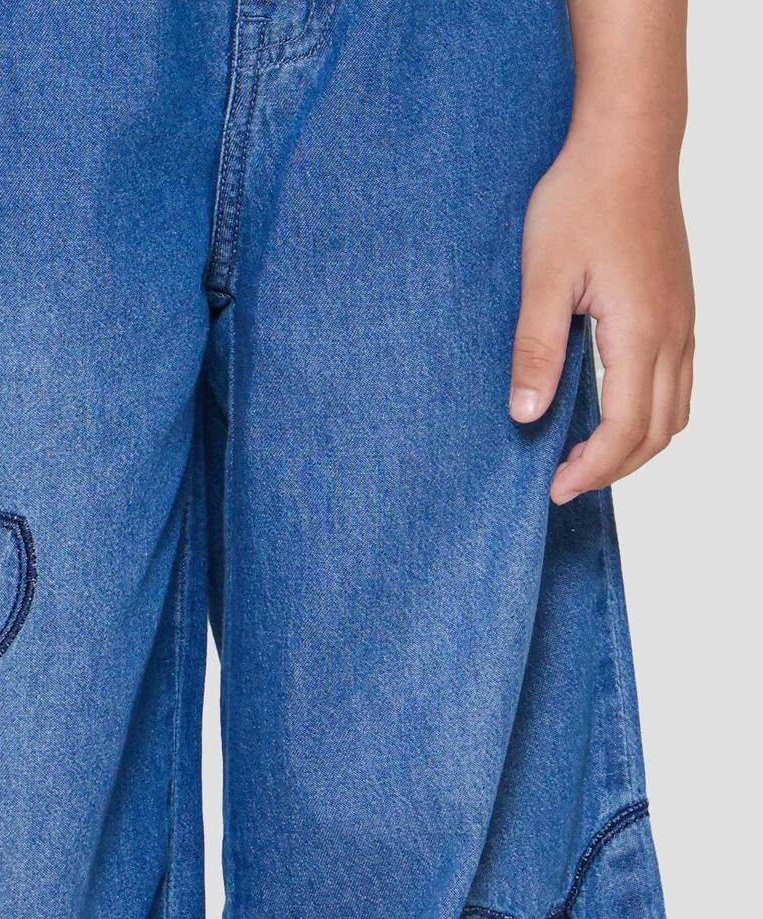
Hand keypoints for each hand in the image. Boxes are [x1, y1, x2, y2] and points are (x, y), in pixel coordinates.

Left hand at [509, 127, 693, 503]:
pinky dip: (649, 414)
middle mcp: (673, 334)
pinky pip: (679, 383)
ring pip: (675, 411)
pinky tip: (610, 411)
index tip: (554, 487)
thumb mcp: (543, 277)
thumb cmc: (582, 199)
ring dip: (635, 446)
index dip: (591, 469)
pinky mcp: (679, 309)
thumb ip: (536, 349)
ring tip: (587, 456)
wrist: (628, 142)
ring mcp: (683, 321)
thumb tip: (526, 414)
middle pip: (658, 433)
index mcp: (640, 333)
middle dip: (613, 469)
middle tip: (564, 482)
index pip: (625, 431)